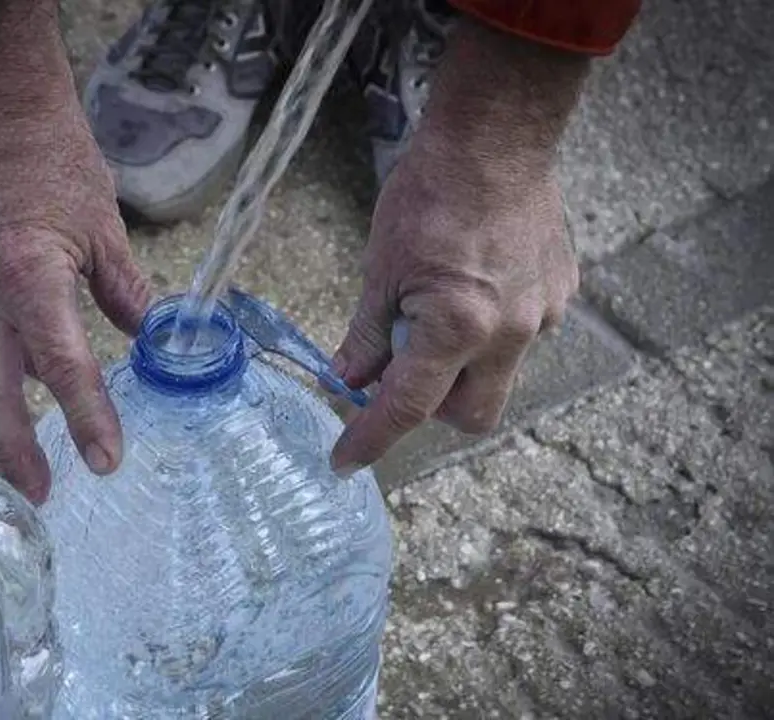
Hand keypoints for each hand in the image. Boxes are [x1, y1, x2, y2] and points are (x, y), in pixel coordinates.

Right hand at [0, 105, 149, 502]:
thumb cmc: (52, 156)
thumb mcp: (103, 225)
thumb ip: (124, 293)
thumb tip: (149, 344)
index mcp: (27, 272)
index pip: (62, 363)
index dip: (86, 417)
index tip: (106, 461)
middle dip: (11, 450)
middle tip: (38, 495)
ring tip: (27, 466)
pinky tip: (21, 401)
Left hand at [329, 136, 577, 472]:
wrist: (495, 140)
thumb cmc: (430, 194)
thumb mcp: (381, 268)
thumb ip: (368, 334)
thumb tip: (349, 378)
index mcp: (457, 327)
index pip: (407, 406)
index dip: (371, 438)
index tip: (345, 461)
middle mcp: (509, 332)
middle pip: (471, 415)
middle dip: (434, 409)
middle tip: (403, 371)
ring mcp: (543, 314)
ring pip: (500, 375)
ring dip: (464, 363)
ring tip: (441, 306)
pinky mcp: (562, 292)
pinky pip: (523, 333)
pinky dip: (492, 327)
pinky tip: (476, 282)